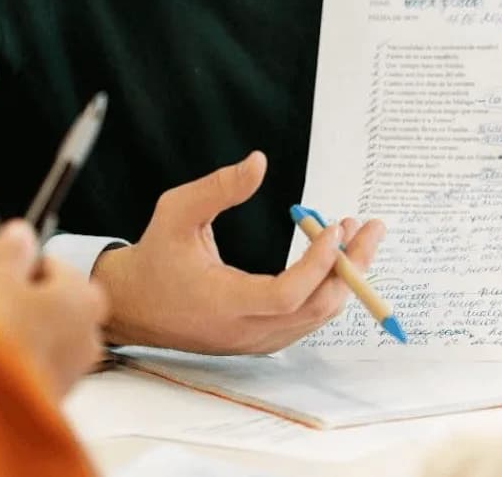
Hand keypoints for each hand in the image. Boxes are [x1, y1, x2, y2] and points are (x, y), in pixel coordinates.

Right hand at [0, 221, 107, 400]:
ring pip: (30, 330)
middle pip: (39, 298)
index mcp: (85, 296)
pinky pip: (24, 361)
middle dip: (1, 294)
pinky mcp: (50, 393)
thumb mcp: (2, 280)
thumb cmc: (4, 343)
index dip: (15, 265)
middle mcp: (87, 332)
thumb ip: (13, 251)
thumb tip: (20, 232)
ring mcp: (71, 367)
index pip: (50, 264)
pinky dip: (2, 354)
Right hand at [93, 151, 384, 354]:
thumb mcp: (176, 212)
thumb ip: (218, 188)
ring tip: (354, 232)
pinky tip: (332, 255)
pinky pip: (306, 318)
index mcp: (224, 304)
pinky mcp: (260, 339)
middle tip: (370, 228)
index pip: (287, 295)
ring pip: (317, 316)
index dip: (318, 264)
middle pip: (316, 308)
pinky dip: (326, 288)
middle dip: (351, 268)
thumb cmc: (153, 257)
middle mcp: (245, 330)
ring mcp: (255, 340)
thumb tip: (260, 162)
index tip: (335, 227)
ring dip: (342, 276)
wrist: (131, 305)